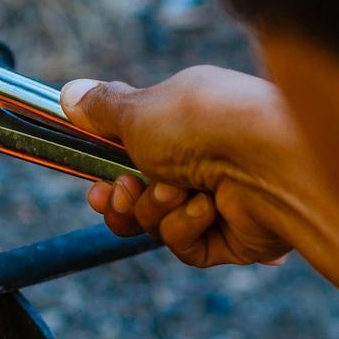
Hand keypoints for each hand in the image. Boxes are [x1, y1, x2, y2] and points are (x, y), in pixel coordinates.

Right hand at [61, 67, 302, 268]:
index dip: (108, 174)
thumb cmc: (202, 122)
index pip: (136, 155)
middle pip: (141, 196)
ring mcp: (220, 200)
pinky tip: (205, 208)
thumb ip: (101, 109)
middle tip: (122, 194)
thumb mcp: (137, 109)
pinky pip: (185, 244)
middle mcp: (206, 159)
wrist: (267, 160)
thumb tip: (70, 93)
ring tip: (173, 190)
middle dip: (124, 199)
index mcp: (187, 122)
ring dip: (154, 208)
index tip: (94, 184)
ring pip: (158, 222)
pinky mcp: (232, 237)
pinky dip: (185, 227)